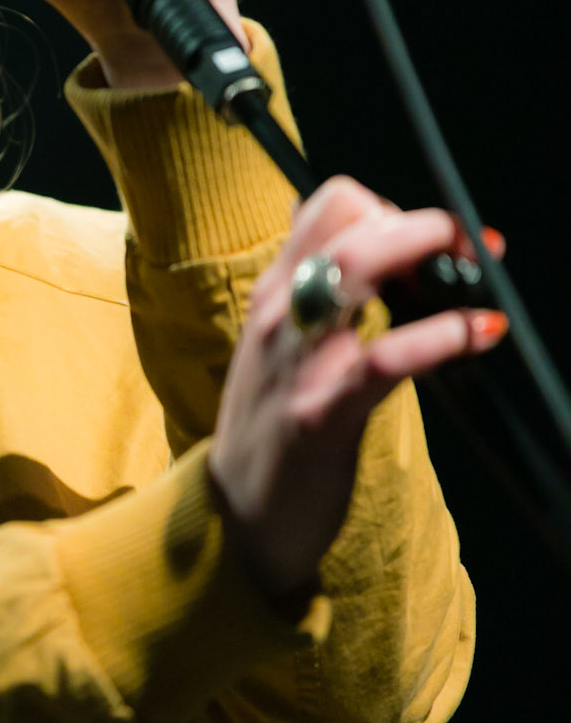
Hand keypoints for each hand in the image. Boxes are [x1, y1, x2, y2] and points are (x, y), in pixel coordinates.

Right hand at [209, 176, 506, 603]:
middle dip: (426, 222)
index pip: (328, 205)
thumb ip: (310, 290)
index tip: (430, 239)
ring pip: (360, 269)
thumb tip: (349, 236)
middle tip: (474, 246)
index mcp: (274, 293)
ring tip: (483, 272)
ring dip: (432, 255)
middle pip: (352, 224)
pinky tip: (482, 332)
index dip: (390, 206)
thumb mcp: (279, 344)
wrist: (239, 517)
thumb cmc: (273, 426)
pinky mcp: (322, 414)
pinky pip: (387, 356)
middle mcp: (280, 314)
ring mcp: (297, 362)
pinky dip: (444, 335)